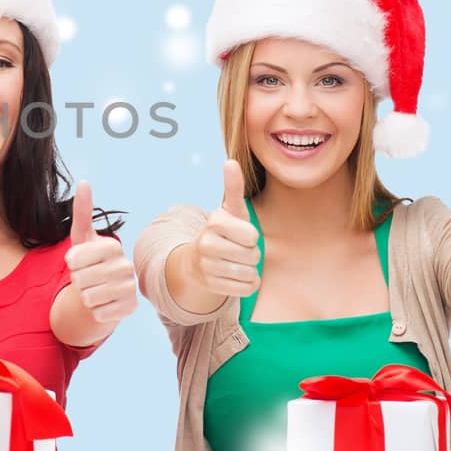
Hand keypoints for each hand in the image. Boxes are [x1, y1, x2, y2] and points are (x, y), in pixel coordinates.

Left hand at [63, 181, 137, 325]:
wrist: (102, 291)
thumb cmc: (89, 262)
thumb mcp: (82, 237)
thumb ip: (82, 211)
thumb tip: (84, 181)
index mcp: (112, 246)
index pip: (73, 259)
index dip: (70, 263)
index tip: (79, 262)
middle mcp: (126, 266)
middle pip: (79, 280)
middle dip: (77, 281)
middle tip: (88, 278)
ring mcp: (130, 288)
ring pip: (88, 298)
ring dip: (85, 296)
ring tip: (94, 289)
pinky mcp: (130, 308)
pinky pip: (97, 313)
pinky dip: (95, 311)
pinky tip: (103, 303)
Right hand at [192, 160, 261, 299]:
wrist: (197, 260)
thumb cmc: (224, 232)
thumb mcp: (230, 210)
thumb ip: (233, 187)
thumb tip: (230, 161)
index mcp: (214, 223)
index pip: (252, 236)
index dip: (252, 237)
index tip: (240, 234)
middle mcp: (206, 244)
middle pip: (253, 256)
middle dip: (252, 254)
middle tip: (238, 250)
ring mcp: (207, 267)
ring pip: (249, 273)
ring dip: (250, 270)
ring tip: (237, 263)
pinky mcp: (211, 286)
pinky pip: (245, 289)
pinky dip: (247, 284)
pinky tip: (235, 276)